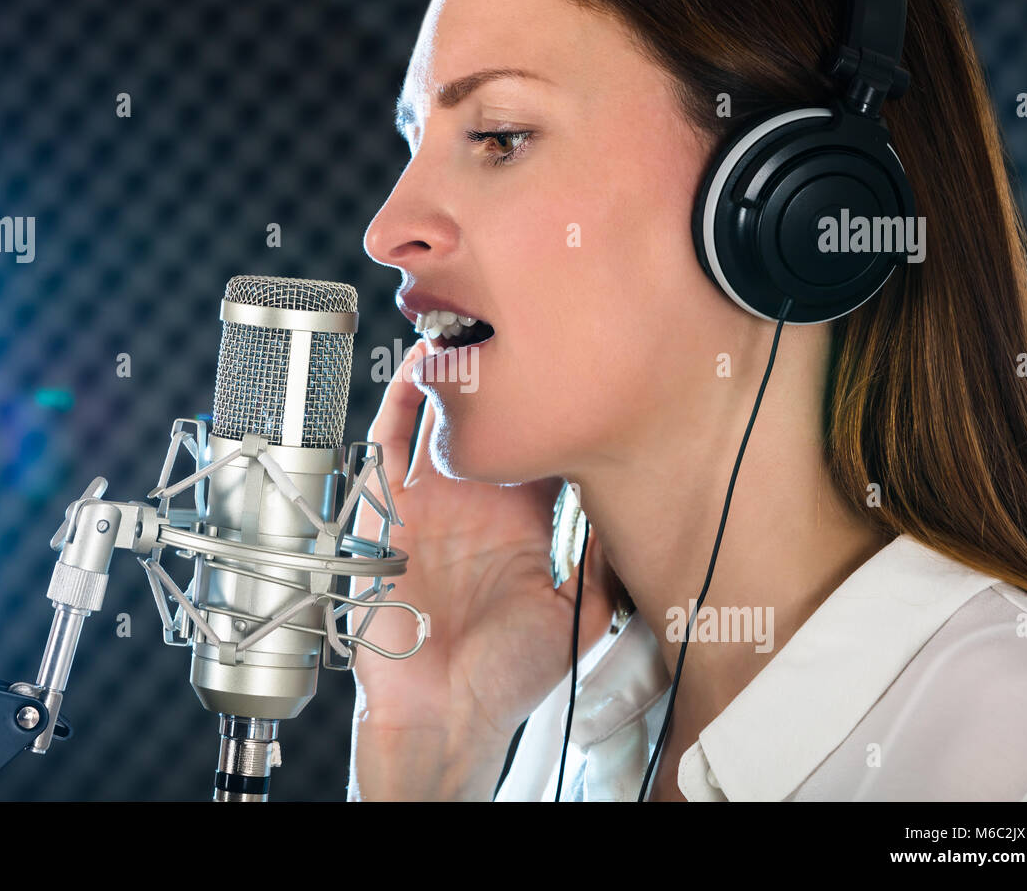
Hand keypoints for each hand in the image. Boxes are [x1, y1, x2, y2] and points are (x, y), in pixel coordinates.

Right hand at [348, 339, 613, 749]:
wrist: (444, 709)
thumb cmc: (509, 672)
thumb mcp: (577, 612)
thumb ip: (601, 558)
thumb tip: (637, 504)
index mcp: (524, 517)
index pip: (543, 441)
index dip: (559, 400)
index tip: (583, 355)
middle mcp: (479, 500)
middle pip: (492, 416)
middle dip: (503, 368)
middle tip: (525, 317)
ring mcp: (433, 500)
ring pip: (439, 417)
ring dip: (450, 372)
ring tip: (469, 323)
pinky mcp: (390, 509)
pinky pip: (389, 444)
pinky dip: (400, 404)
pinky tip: (419, 368)